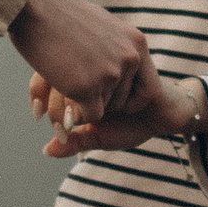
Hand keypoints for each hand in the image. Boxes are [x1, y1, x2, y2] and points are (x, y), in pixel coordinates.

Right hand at [8, 0, 153, 122]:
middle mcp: (129, 59)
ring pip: (104, 108)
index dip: (130, 99)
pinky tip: (62, 92)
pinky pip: (89, 116)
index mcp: (136, 42)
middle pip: (122, 100)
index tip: (110, 97)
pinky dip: (76, 112)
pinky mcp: (87, 88)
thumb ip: (115, 46)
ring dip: (85, 101)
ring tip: (66, 75)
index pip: (149, 88)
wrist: (34, 5)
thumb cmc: (60, 13)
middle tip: (79, 84)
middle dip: (102, 99)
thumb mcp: (101, 25)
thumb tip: (117, 65)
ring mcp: (110, 74)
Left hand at [29, 66, 202, 157]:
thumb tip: (47, 150)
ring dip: (104, 108)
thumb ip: (74, 142)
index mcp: (76, 70)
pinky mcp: (140, 58)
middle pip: (64, 79)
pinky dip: (128, 104)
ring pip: (93, 84)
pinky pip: (122, 87)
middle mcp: (92, 58)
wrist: (163, 113)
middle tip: (78, 125)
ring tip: (113, 114)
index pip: (45, 78)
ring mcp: (115, 56)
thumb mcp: (97, 136)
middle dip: (69, 112)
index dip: (44, 104)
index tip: (55, 126)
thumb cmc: (125, 124)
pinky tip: (133, 107)